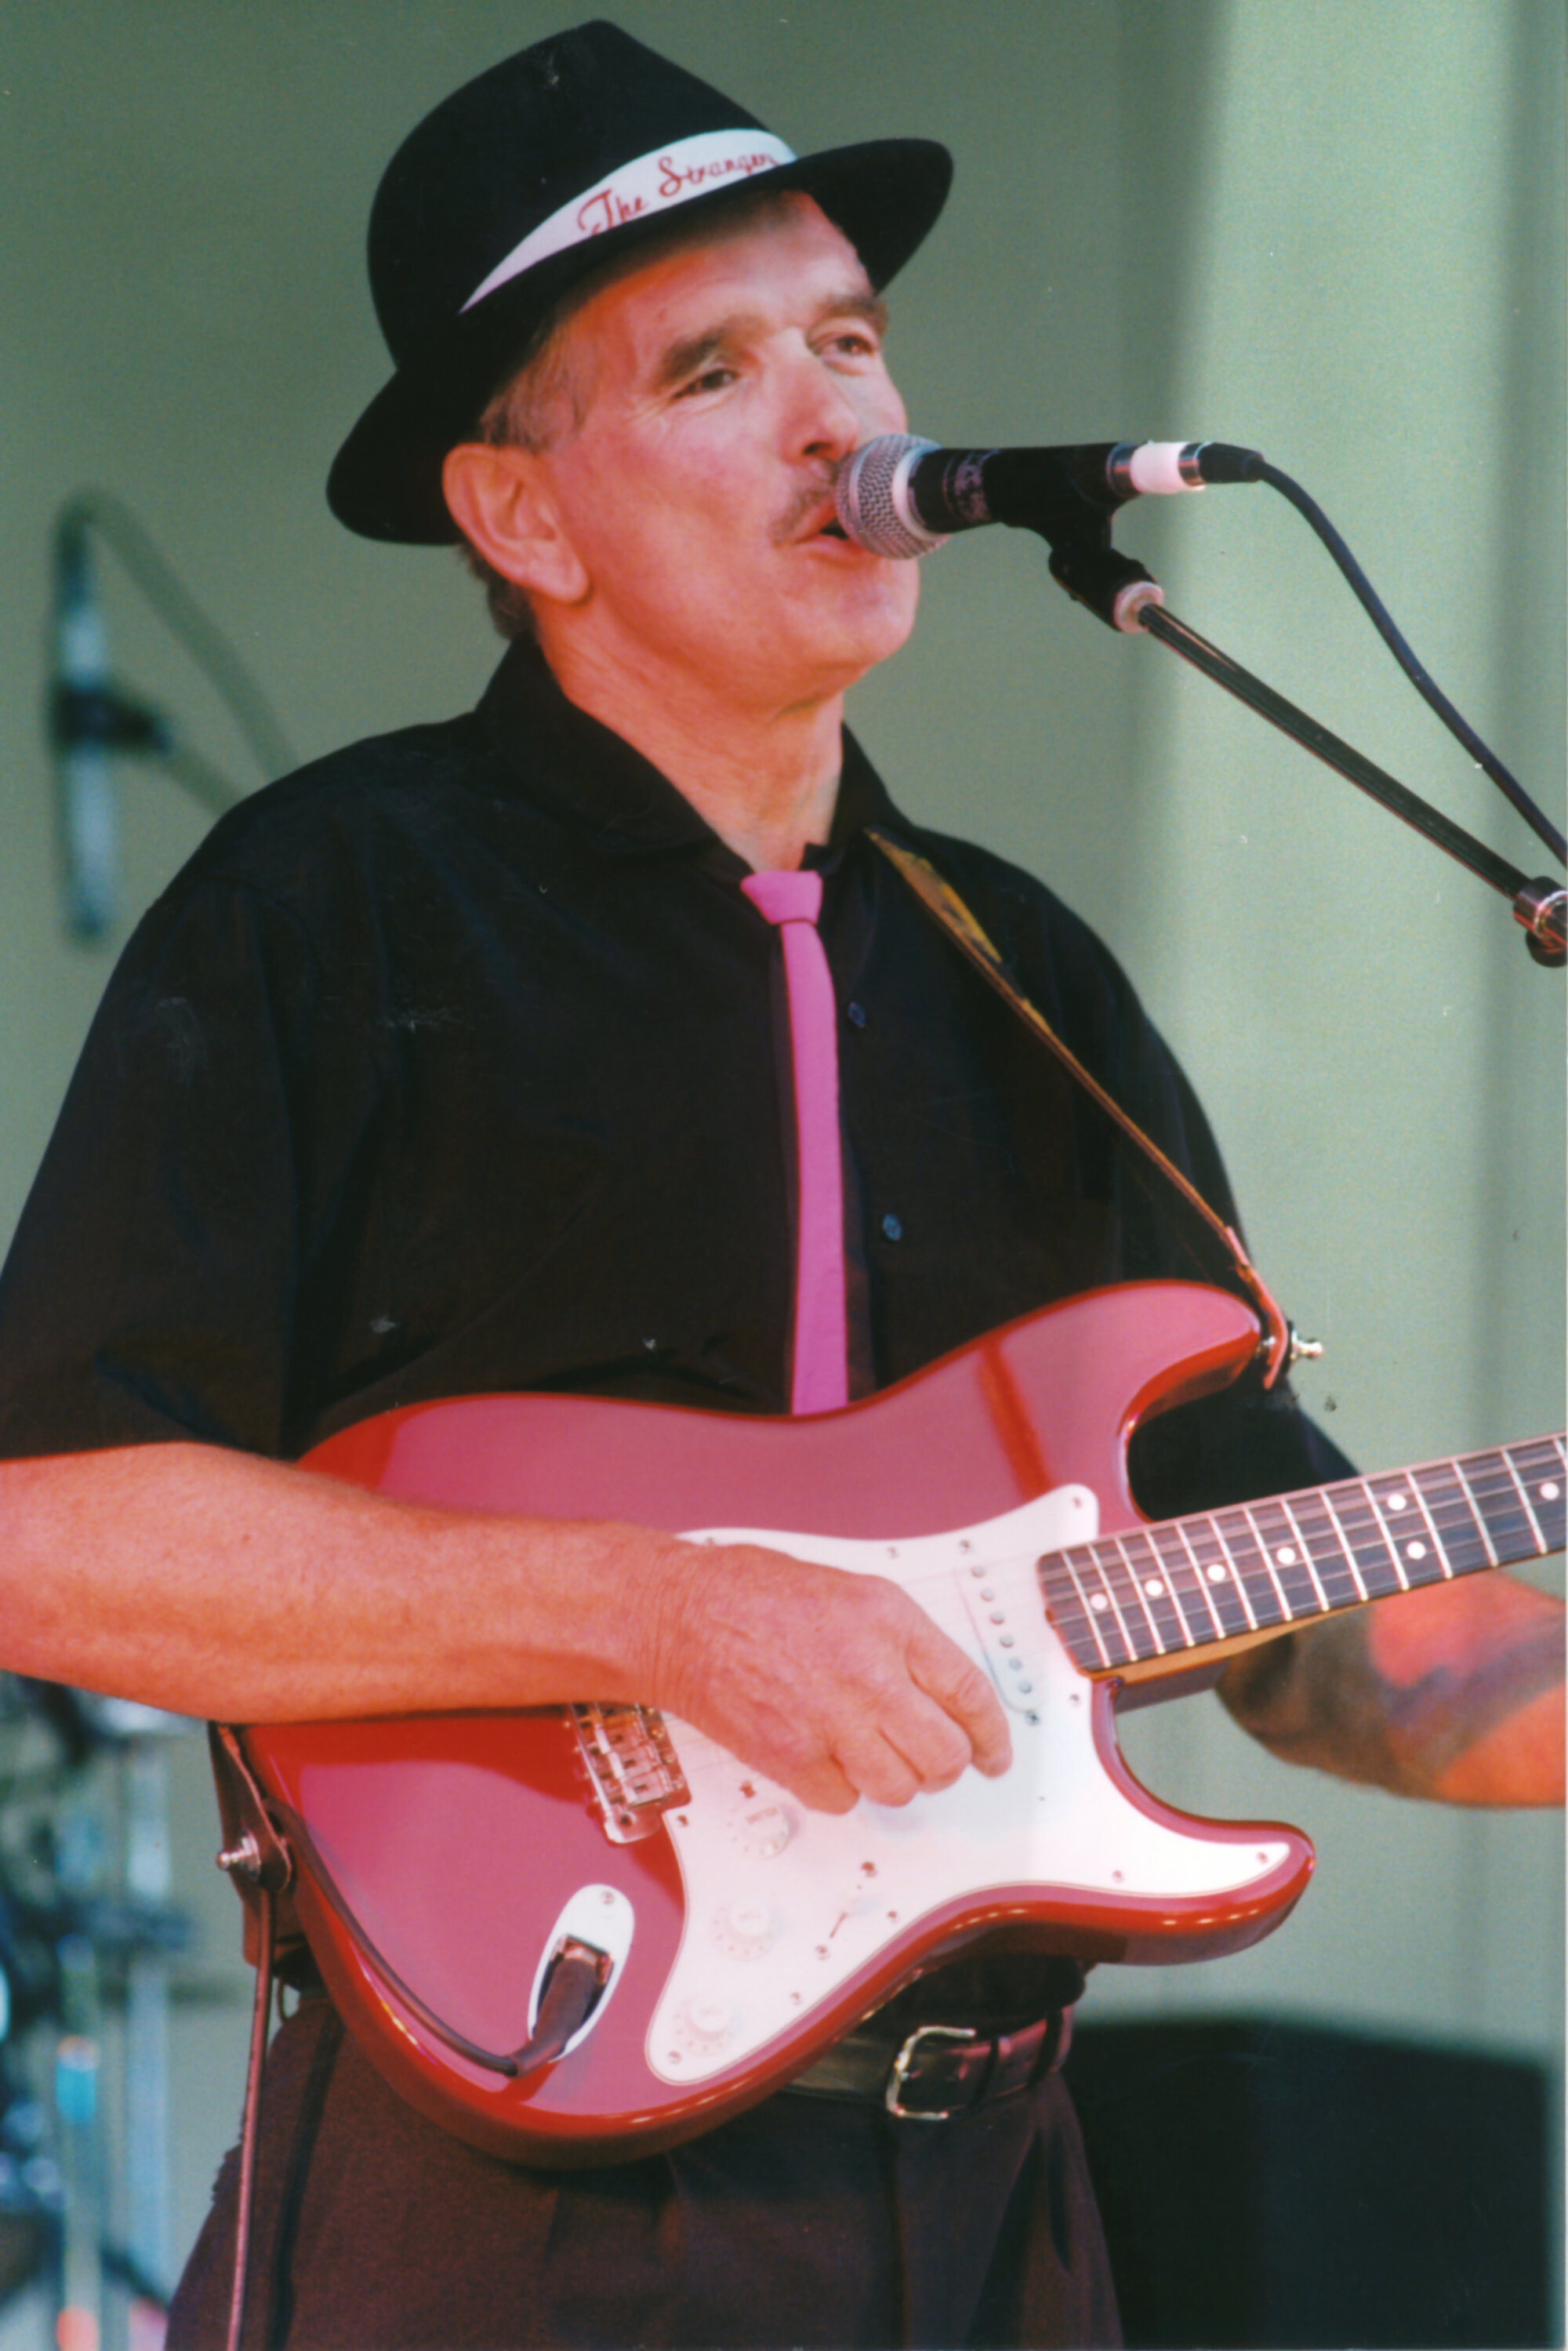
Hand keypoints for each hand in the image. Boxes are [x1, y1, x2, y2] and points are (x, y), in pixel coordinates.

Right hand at [638, 1537, 1012, 1812]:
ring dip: (894, 1780)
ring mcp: (829, 1718)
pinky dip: (840, 1789)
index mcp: (889, 1621)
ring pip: (900, 1786)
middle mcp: (867, 1671)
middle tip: (934, 1761)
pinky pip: (843, 1800)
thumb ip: (902, 1640)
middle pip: (944, 1753)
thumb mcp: (852, 1591)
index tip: (995, 1752)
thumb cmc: (752, 1595)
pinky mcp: (791, 1757)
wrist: (680, 1615)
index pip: (969, 1693)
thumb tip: (943, 1690)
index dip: (992, 1734)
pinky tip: (826, 1756)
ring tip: (873, 1756)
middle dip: (945, 1765)